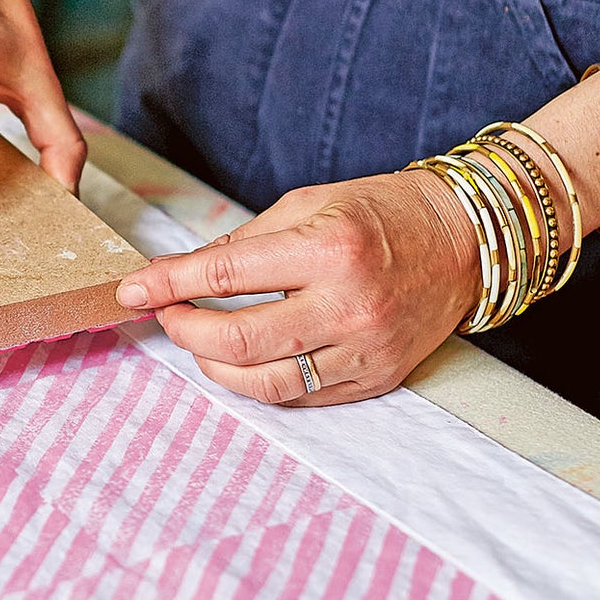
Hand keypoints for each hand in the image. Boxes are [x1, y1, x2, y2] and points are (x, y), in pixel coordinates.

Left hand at [114, 170, 482, 405]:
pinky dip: (261, 383)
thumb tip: (188, 273)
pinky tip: (244, 362)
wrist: (466, 241)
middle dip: (186, 331)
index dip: (169, 284)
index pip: (227, 273)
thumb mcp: (310, 202)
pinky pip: (305, 397)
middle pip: (241, 341)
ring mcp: (366, 348)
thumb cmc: (383, 212)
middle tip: (167, 315)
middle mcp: (349, 304)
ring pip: (268, 382)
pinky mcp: (378, 377)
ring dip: (217, 366)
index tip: (133, 290)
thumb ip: (247, 241)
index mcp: (328, 248)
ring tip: (200, 342)